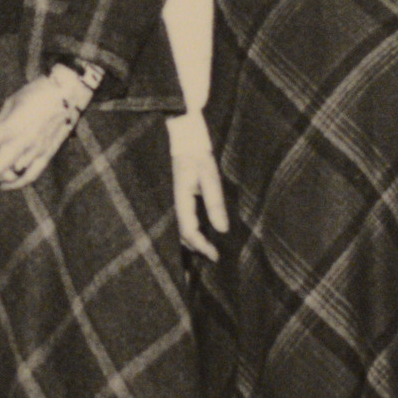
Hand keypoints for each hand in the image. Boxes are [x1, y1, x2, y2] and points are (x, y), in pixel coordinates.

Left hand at [0, 69, 89, 190]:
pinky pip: (30, 177)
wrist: (66, 94)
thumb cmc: (36, 93)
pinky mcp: (46, 155)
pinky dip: (16, 183)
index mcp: (8, 128)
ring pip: (10, 176)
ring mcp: (34, 152)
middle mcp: (20, 144)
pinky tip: (6, 184)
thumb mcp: (10, 103)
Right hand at [168, 113, 227, 259]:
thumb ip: (215, 203)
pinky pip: (184, 221)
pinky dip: (193, 231)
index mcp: (181, 201)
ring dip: (195, 241)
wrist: (185, 140)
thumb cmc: (198, 156)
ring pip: (182, 230)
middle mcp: (175, 205)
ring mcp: (176, 202)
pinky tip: (205, 233)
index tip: (216, 257)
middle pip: (182, 236)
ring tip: (211, 249)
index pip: (189, 232)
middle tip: (214, 257)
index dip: (202, 247)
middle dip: (198, 248)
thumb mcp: (210, 177)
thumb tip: (222, 230)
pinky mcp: (180, 199)